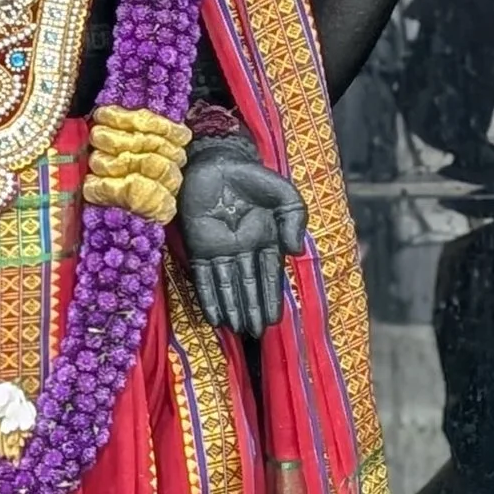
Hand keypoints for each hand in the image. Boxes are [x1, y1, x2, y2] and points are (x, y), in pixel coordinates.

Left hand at [180, 139, 306, 335]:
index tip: (273, 320)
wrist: (218, 161)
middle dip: (251, 309)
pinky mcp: (199, 246)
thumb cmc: (253, 177)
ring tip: (237, 330)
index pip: (270, 275)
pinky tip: (213, 316)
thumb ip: (295, 219)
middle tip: (254, 332)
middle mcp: (244, 250)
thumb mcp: (285, 194)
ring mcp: (220, 249)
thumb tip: (294, 251)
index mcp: (267, 240)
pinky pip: (203, 275)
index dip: (271, 298)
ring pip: (227, 285)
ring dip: (231, 307)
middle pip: (248, 285)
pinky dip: (207, 296)